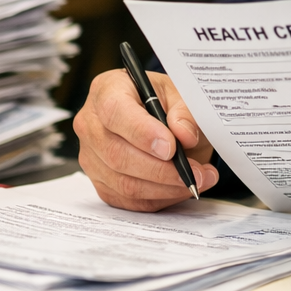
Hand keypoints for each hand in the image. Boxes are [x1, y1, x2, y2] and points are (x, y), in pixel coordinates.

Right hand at [75, 68, 218, 210]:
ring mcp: (91, 157)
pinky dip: (159, 198)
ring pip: (123, 183)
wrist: (156, 115)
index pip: (115, 112)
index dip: (143, 133)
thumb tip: (184, 134)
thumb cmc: (163, 100)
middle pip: (117, 154)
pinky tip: (182, 188)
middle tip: (196, 172)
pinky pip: (127, 200)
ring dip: (166, 187)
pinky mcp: (100, 182)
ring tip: (199, 179)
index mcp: (107, 90)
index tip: (171, 148)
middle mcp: (91, 124)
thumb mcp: (179, 92)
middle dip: (162, 169)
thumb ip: (184, 111)